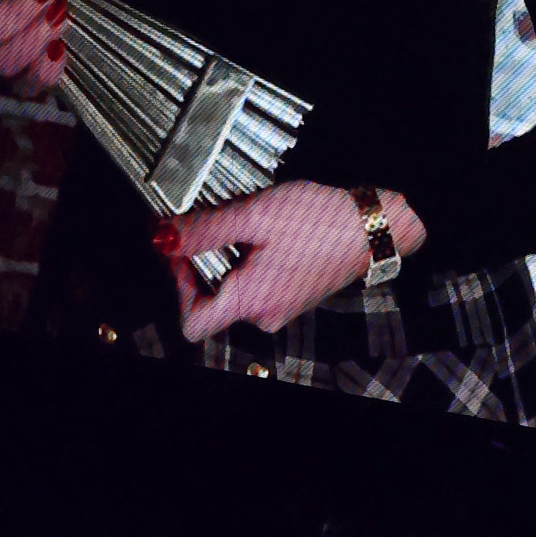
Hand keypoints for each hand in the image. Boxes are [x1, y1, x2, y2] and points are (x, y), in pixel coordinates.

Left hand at [157, 181, 423, 341]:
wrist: (374, 225)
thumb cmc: (320, 221)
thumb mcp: (253, 216)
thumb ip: (202, 229)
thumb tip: (162, 238)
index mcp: (250, 303)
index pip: (192, 320)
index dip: (176, 285)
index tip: (180, 249)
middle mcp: (265, 314)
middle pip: (211, 299)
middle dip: (204, 258)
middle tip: (213, 220)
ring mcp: (281, 305)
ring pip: (234, 286)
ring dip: (229, 253)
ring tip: (246, 218)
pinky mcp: (293, 293)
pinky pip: (258, 280)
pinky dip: (251, 255)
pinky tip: (266, 227)